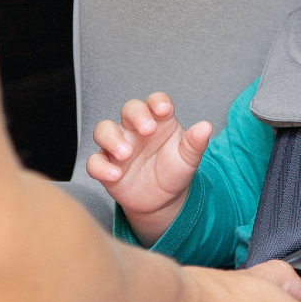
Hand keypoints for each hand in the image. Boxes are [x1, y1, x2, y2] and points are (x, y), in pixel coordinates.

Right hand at [86, 93, 211, 245]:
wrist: (163, 200)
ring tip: (126, 154)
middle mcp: (135, 130)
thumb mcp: (188, 159)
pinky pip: (94, 162)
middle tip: (147, 130)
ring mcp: (118, 146)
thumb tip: (206, 127)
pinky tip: (116, 174)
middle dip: (136, 115)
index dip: (157, 102)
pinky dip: (101, 167)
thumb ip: (195, 143)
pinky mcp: (106, 166)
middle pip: (129, 109)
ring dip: (112, 138)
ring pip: (104, 130)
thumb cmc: (174, 171)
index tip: (164, 110)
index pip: (155, 102)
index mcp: (158, 122)